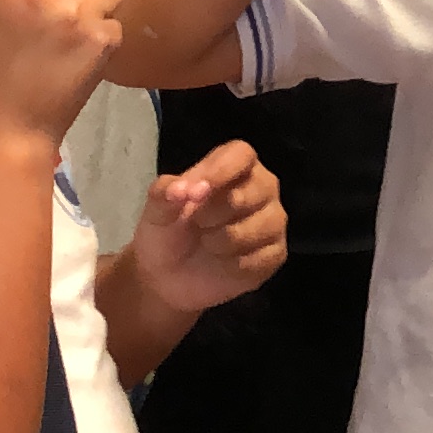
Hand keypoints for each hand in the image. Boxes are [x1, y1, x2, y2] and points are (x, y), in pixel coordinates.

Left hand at [123, 139, 288, 314]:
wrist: (167, 278)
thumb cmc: (168, 232)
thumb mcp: (156, 211)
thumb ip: (164, 194)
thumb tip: (180, 190)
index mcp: (233, 167)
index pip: (240, 155)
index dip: (221, 170)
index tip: (196, 192)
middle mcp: (261, 188)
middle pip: (252, 190)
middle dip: (215, 213)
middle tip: (196, 224)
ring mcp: (273, 220)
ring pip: (259, 226)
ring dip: (222, 241)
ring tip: (208, 243)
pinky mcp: (276, 252)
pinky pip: (262, 256)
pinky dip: (234, 264)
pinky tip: (222, 263)